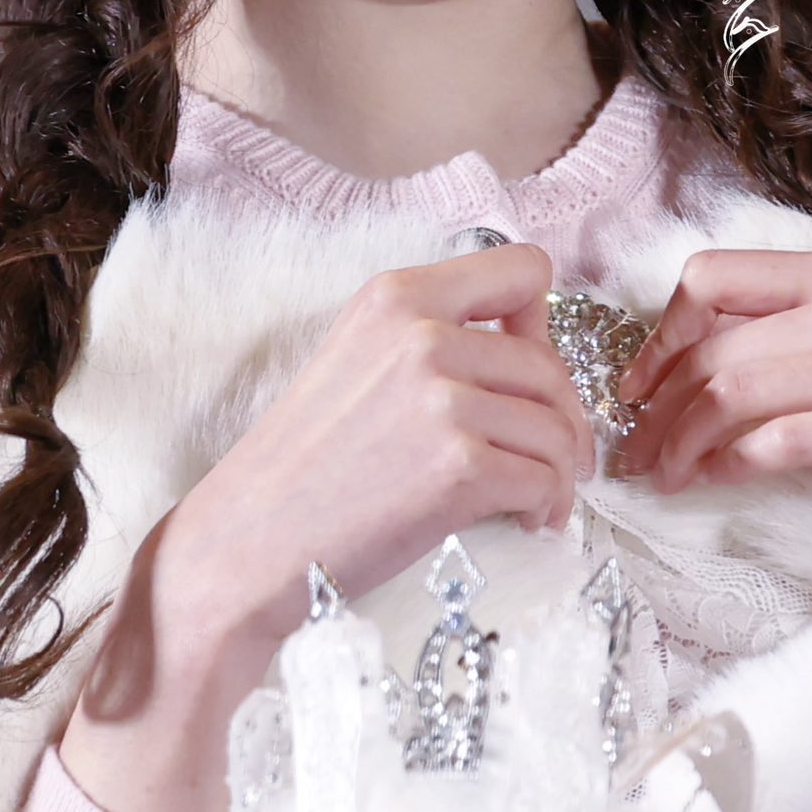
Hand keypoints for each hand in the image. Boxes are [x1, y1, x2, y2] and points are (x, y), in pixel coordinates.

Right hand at [169, 240, 595, 646]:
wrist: (248, 542)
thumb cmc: (302, 462)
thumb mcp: (357, 356)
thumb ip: (429, 334)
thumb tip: (524, 349)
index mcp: (398, 295)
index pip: (523, 270)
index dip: (541, 322)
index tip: (528, 369)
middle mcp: (424, 334)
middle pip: (548, 365)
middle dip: (562, 418)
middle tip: (555, 458)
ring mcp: (443, 400)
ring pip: (554, 427)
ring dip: (560, 471)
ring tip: (541, 500)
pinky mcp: (459, 467)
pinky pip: (544, 479)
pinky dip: (548, 505)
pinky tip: (528, 521)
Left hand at [613, 245, 811, 590]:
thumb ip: (798, 340)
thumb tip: (688, 364)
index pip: (714, 275)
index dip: (659, 334)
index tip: (635, 388)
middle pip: (715, 342)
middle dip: (657, 404)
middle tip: (633, 453)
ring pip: (738, 389)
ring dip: (683, 441)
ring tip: (661, 476)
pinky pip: (786, 437)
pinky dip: (734, 462)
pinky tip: (716, 481)